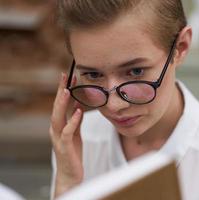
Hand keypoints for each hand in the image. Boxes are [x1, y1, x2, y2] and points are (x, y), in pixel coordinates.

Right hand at [49, 73, 83, 196]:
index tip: (69, 76)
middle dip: (60, 90)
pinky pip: (67, 131)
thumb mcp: (75, 132)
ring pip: (58, 117)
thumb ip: (75, 120)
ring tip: (67, 90)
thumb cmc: (72, 152)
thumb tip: (78, 105)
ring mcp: (58, 137)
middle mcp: (56, 129)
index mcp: (59, 125)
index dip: (64, 90)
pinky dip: (72, 121)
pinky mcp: (64, 146)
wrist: (71, 173)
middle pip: (57, 107)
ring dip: (62, 103)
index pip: (61, 104)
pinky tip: (78, 112)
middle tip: (65, 75)